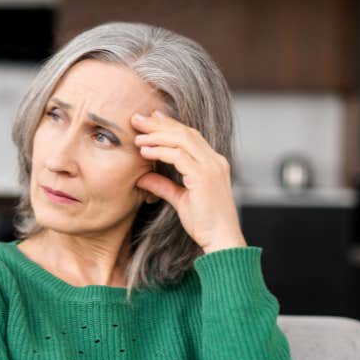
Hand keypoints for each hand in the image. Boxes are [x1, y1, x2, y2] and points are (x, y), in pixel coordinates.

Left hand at [130, 110, 246, 253]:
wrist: (222, 240)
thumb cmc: (206, 224)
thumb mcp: (181, 200)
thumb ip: (164, 186)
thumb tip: (142, 178)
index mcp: (213, 163)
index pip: (190, 136)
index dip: (169, 125)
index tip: (150, 119)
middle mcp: (215, 161)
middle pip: (185, 132)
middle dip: (160, 123)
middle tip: (137, 118)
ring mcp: (212, 167)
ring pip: (182, 140)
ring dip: (157, 135)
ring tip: (137, 135)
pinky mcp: (204, 177)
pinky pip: (179, 156)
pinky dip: (160, 151)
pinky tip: (144, 151)